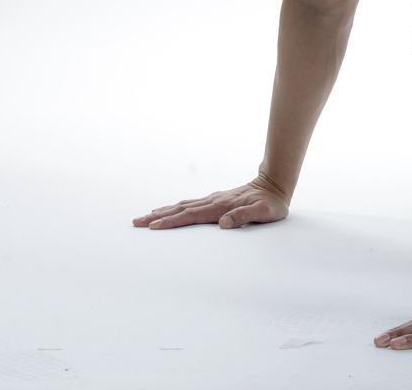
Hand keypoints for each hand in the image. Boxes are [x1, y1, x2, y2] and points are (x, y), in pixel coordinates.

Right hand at [132, 174, 289, 229]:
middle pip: (180, 209)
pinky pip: (190, 204)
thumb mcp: (263, 212)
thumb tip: (222, 224)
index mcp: (220, 207)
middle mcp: (213, 201)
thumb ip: (244, 216)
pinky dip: (175, 208)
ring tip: (145, 216)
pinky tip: (169, 209)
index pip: (191, 215)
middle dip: (158, 217)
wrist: (274, 185)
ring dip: (163, 211)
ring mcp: (213, 199)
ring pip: (182, 205)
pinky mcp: (215, 200)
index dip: (172, 221)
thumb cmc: (271, 203)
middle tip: (136, 222)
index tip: (153, 226)